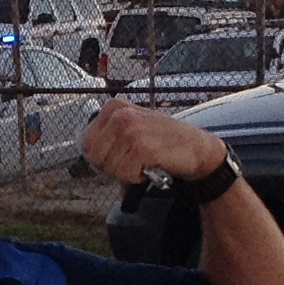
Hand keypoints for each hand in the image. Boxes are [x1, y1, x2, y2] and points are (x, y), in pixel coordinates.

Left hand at [82, 100, 223, 184]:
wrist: (196, 148)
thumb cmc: (164, 141)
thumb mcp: (133, 126)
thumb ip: (109, 135)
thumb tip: (87, 152)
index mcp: (114, 107)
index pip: (88, 144)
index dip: (104, 157)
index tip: (123, 154)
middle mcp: (120, 115)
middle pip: (95, 157)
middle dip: (114, 165)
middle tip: (135, 159)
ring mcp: (130, 130)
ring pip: (110, 168)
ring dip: (128, 171)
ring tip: (146, 160)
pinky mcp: (141, 147)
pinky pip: (125, 174)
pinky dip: (138, 177)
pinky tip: (152, 165)